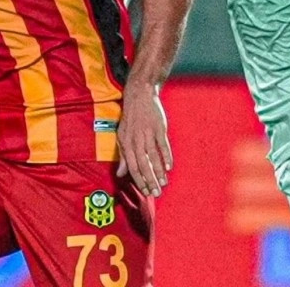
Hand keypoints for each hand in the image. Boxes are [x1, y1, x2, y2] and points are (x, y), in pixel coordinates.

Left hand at [116, 82, 172, 196]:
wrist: (140, 95)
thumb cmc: (130, 118)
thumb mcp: (122, 136)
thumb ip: (122, 156)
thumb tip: (119, 174)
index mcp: (126, 143)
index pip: (132, 166)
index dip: (139, 180)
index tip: (145, 191)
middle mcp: (136, 140)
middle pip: (143, 164)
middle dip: (150, 180)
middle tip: (156, 193)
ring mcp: (148, 133)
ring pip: (153, 157)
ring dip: (158, 171)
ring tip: (163, 183)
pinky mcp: (159, 128)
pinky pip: (163, 145)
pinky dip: (166, 156)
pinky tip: (169, 167)